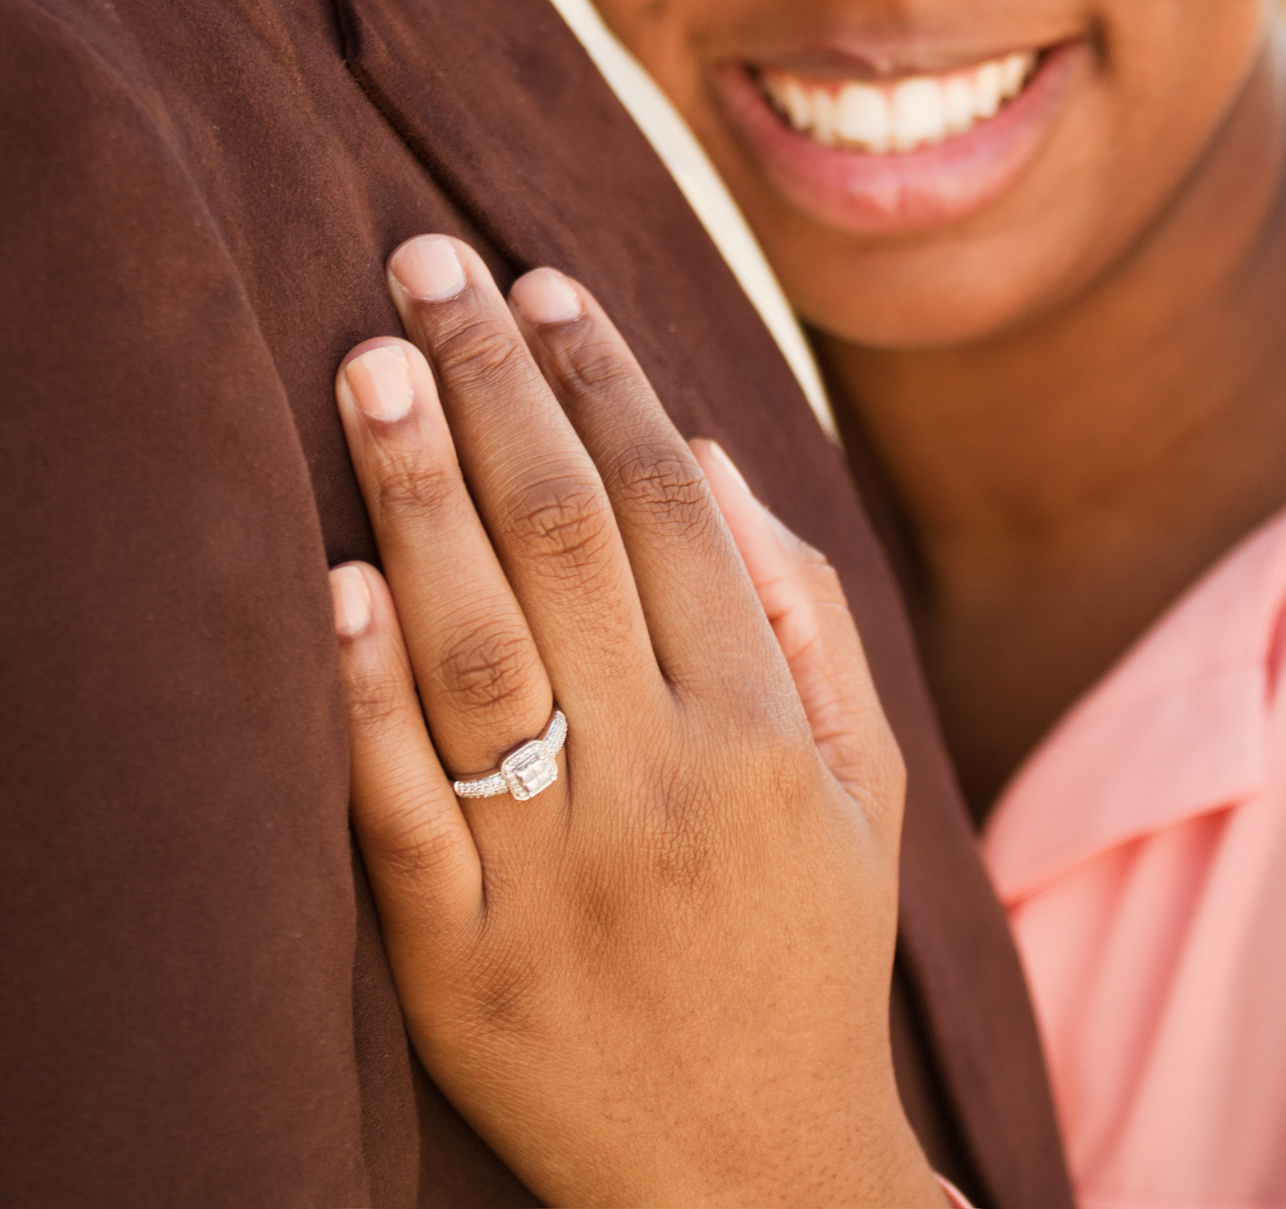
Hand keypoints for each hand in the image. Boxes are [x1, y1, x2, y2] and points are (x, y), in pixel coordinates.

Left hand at [330, 235, 939, 1208]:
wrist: (758, 1187)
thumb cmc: (811, 955)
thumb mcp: (865, 786)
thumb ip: (801, 611)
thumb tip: (701, 448)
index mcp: (764, 733)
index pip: (671, 510)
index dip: (607, 379)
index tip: (548, 278)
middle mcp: (663, 788)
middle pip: (564, 543)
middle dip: (496, 383)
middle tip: (429, 262)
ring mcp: (554, 881)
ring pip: (477, 650)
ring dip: (418, 492)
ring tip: (369, 361)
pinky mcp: (458, 970)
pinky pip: (399, 814)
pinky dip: (359, 693)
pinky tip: (329, 576)